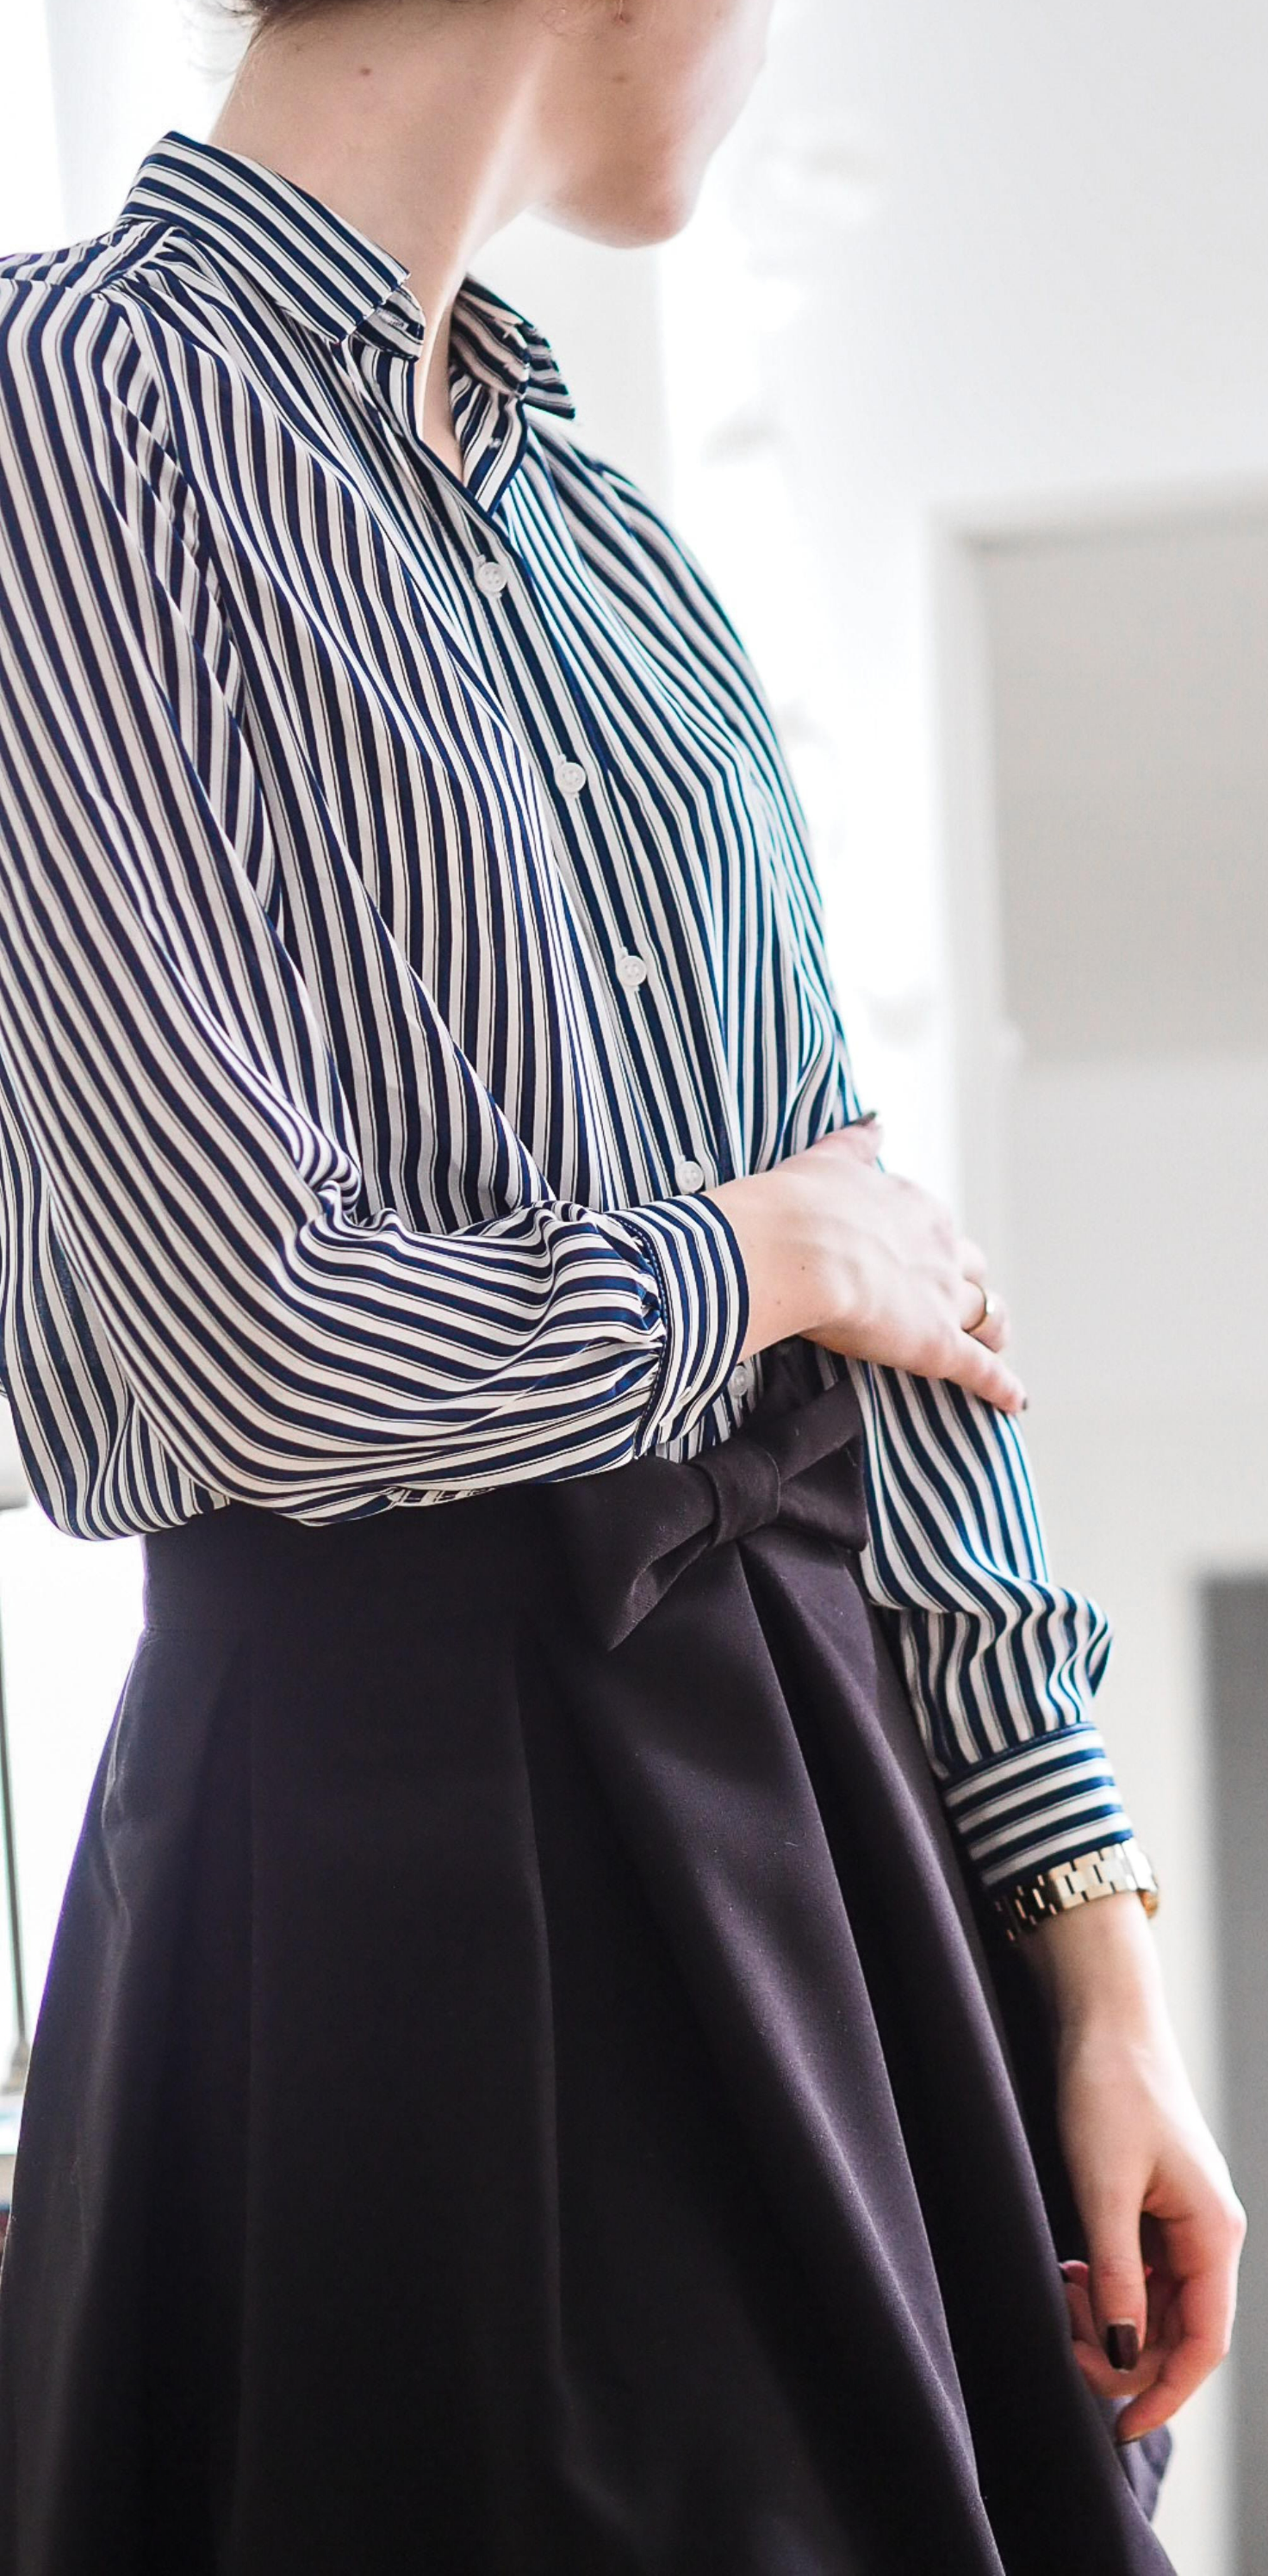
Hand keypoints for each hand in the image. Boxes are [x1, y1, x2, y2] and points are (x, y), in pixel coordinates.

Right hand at [707, 1120, 1024, 1413]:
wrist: (796, 1246)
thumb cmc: (799, 1204)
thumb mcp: (830, 1159)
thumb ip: (856, 1142)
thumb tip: (875, 1122)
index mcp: (915, 1209)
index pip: (938, 1232)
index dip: (932, 1251)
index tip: (922, 1262)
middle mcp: (941, 1249)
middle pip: (973, 1272)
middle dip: (970, 1289)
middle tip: (962, 1306)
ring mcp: (944, 1298)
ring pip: (988, 1317)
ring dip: (991, 1331)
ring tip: (993, 1347)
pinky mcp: (939, 1345)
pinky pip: (982, 1370)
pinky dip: (1001, 1386)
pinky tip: (1014, 1400)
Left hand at [1026, 1894, 1245, 2442]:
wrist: (1104, 2016)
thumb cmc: (1109, 2088)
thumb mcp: (1103, 2187)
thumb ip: (1117, 2278)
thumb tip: (1123, 2357)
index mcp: (1212, 2234)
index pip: (1203, 2344)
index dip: (1164, 2394)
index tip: (1119, 2429)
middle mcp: (1207, 2235)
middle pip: (1177, 2333)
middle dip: (1122, 2350)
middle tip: (1064, 2328)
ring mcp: (1182, 2221)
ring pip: (1154, 2307)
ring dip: (1111, 2318)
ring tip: (1066, 2285)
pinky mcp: (1155, 2205)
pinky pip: (1140, 2274)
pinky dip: (1108, 2287)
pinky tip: (1075, 2270)